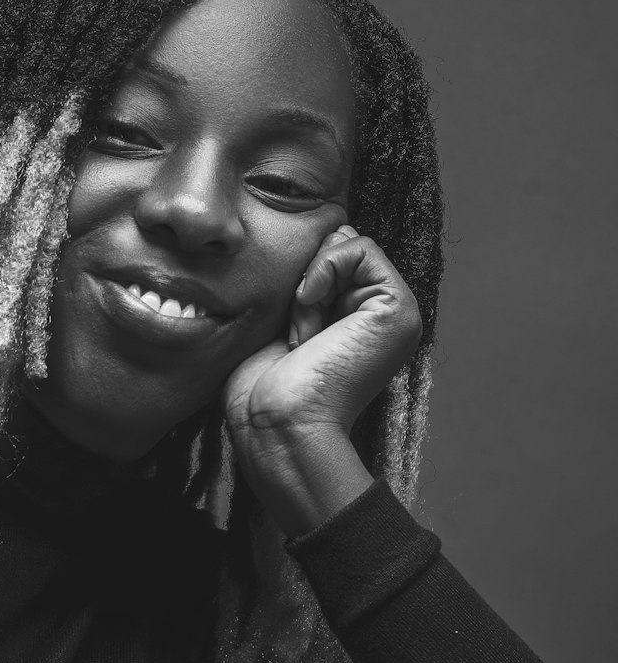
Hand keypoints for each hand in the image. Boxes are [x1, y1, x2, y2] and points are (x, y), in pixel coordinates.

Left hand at [221, 226, 421, 520]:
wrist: (277, 426)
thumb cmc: (264, 389)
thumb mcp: (279, 322)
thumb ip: (303, 284)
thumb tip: (320, 236)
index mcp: (355, 322)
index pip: (329, 256)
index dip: (297, 275)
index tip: (285, 326)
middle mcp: (379, 317)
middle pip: (339, 245)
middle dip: (304, 275)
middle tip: (294, 329)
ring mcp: (394, 314)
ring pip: (348, 244)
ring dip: (311, 280)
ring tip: (303, 330)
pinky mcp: (399, 310)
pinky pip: (361, 247)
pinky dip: (325, 267)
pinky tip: (309, 307)